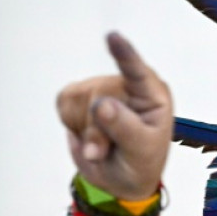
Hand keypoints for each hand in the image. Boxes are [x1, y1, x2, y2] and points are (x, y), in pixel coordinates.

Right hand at [57, 33, 172, 199]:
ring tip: (103, 142)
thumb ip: (124, 128)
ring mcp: (103, 87)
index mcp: (153, 95)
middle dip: (96, 127)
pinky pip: (63, 103)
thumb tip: (102, 104)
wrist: (121, 178)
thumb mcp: (140, 151)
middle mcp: (129, 86)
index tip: (113, 37)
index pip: (138, 73)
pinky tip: (88, 132)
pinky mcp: (81, 95)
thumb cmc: (140, 162)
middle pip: (98, 93)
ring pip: (78, 98)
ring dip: (84, 127)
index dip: (124, 55)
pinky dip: (71, 123)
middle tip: (107, 149)